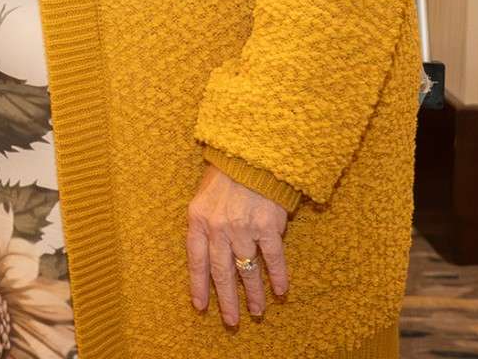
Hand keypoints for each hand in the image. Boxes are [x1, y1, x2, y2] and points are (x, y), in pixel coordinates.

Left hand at [187, 163, 289, 326]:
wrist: (250, 156)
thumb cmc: (225, 176)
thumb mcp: (203, 198)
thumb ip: (204, 225)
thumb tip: (206, 254)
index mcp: (198, 220)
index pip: (196, 261)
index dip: (198, 286)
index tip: (201, 307)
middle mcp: (218, 227)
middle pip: (221, 272)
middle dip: (226, 299)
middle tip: (231, 321)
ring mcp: (243, 228)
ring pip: (247, 269)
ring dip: (253, 294)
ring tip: (257, 312)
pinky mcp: (267, 226)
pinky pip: (272, 258)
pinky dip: (277, 277)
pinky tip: (280, 292)